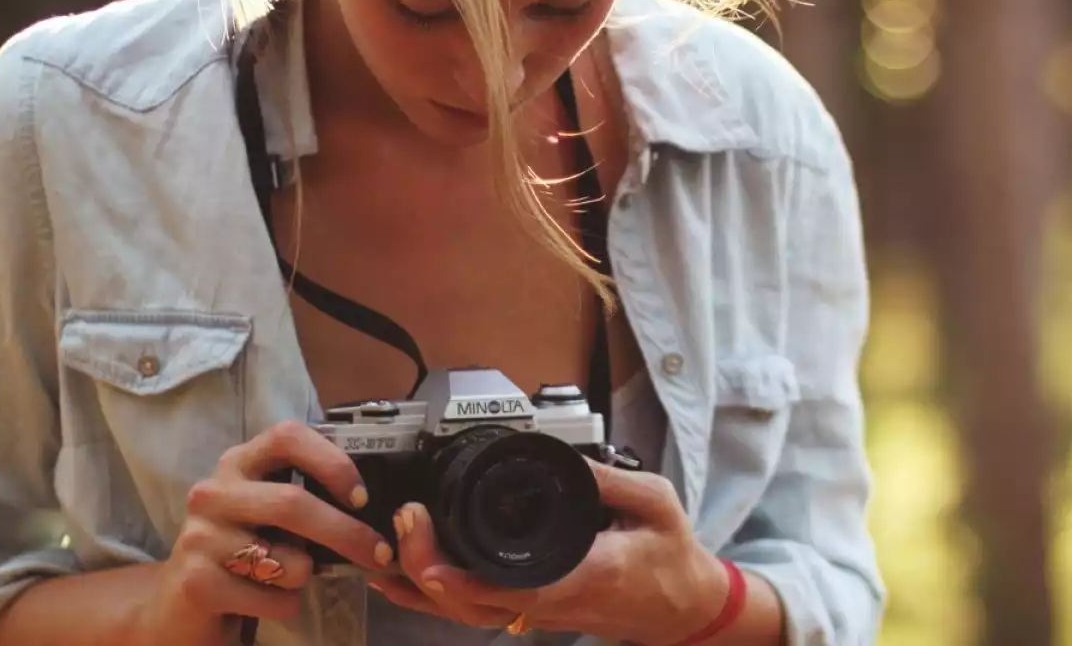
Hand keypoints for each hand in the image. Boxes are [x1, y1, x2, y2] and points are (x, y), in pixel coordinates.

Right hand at [138, 420, 396, 643]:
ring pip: (286, 559)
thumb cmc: (243, 546)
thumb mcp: (270, 509)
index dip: (332, 462)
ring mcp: (199, 536)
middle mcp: (213, 491)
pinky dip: (287, 604)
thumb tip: (374, 506)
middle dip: (346, 532)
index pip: (288, 437)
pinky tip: (269, 600)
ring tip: (291, 577)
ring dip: (306, 575)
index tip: (361, 496)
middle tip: (379, 554)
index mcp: (239, 462)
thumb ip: (308, 494)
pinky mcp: (196, 581)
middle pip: (293, 503)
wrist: (181, 600)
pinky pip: (271, 597)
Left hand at [370, 462, 729, 644]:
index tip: (424, 537)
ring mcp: (540, 614)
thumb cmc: (673, 558)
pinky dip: (438, 597)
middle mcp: (552, 602)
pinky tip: (411, 578)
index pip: (505, 585)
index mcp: (581, 574)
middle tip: (404, 522)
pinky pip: (477, 611)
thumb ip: (610, 479)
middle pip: (470, 604)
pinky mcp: (535, 612)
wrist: (686, 607)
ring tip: (385, 551)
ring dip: (420, 588)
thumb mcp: (656, 504)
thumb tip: (564, 457)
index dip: (454, 572)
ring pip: (466, 614)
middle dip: (423, 567)